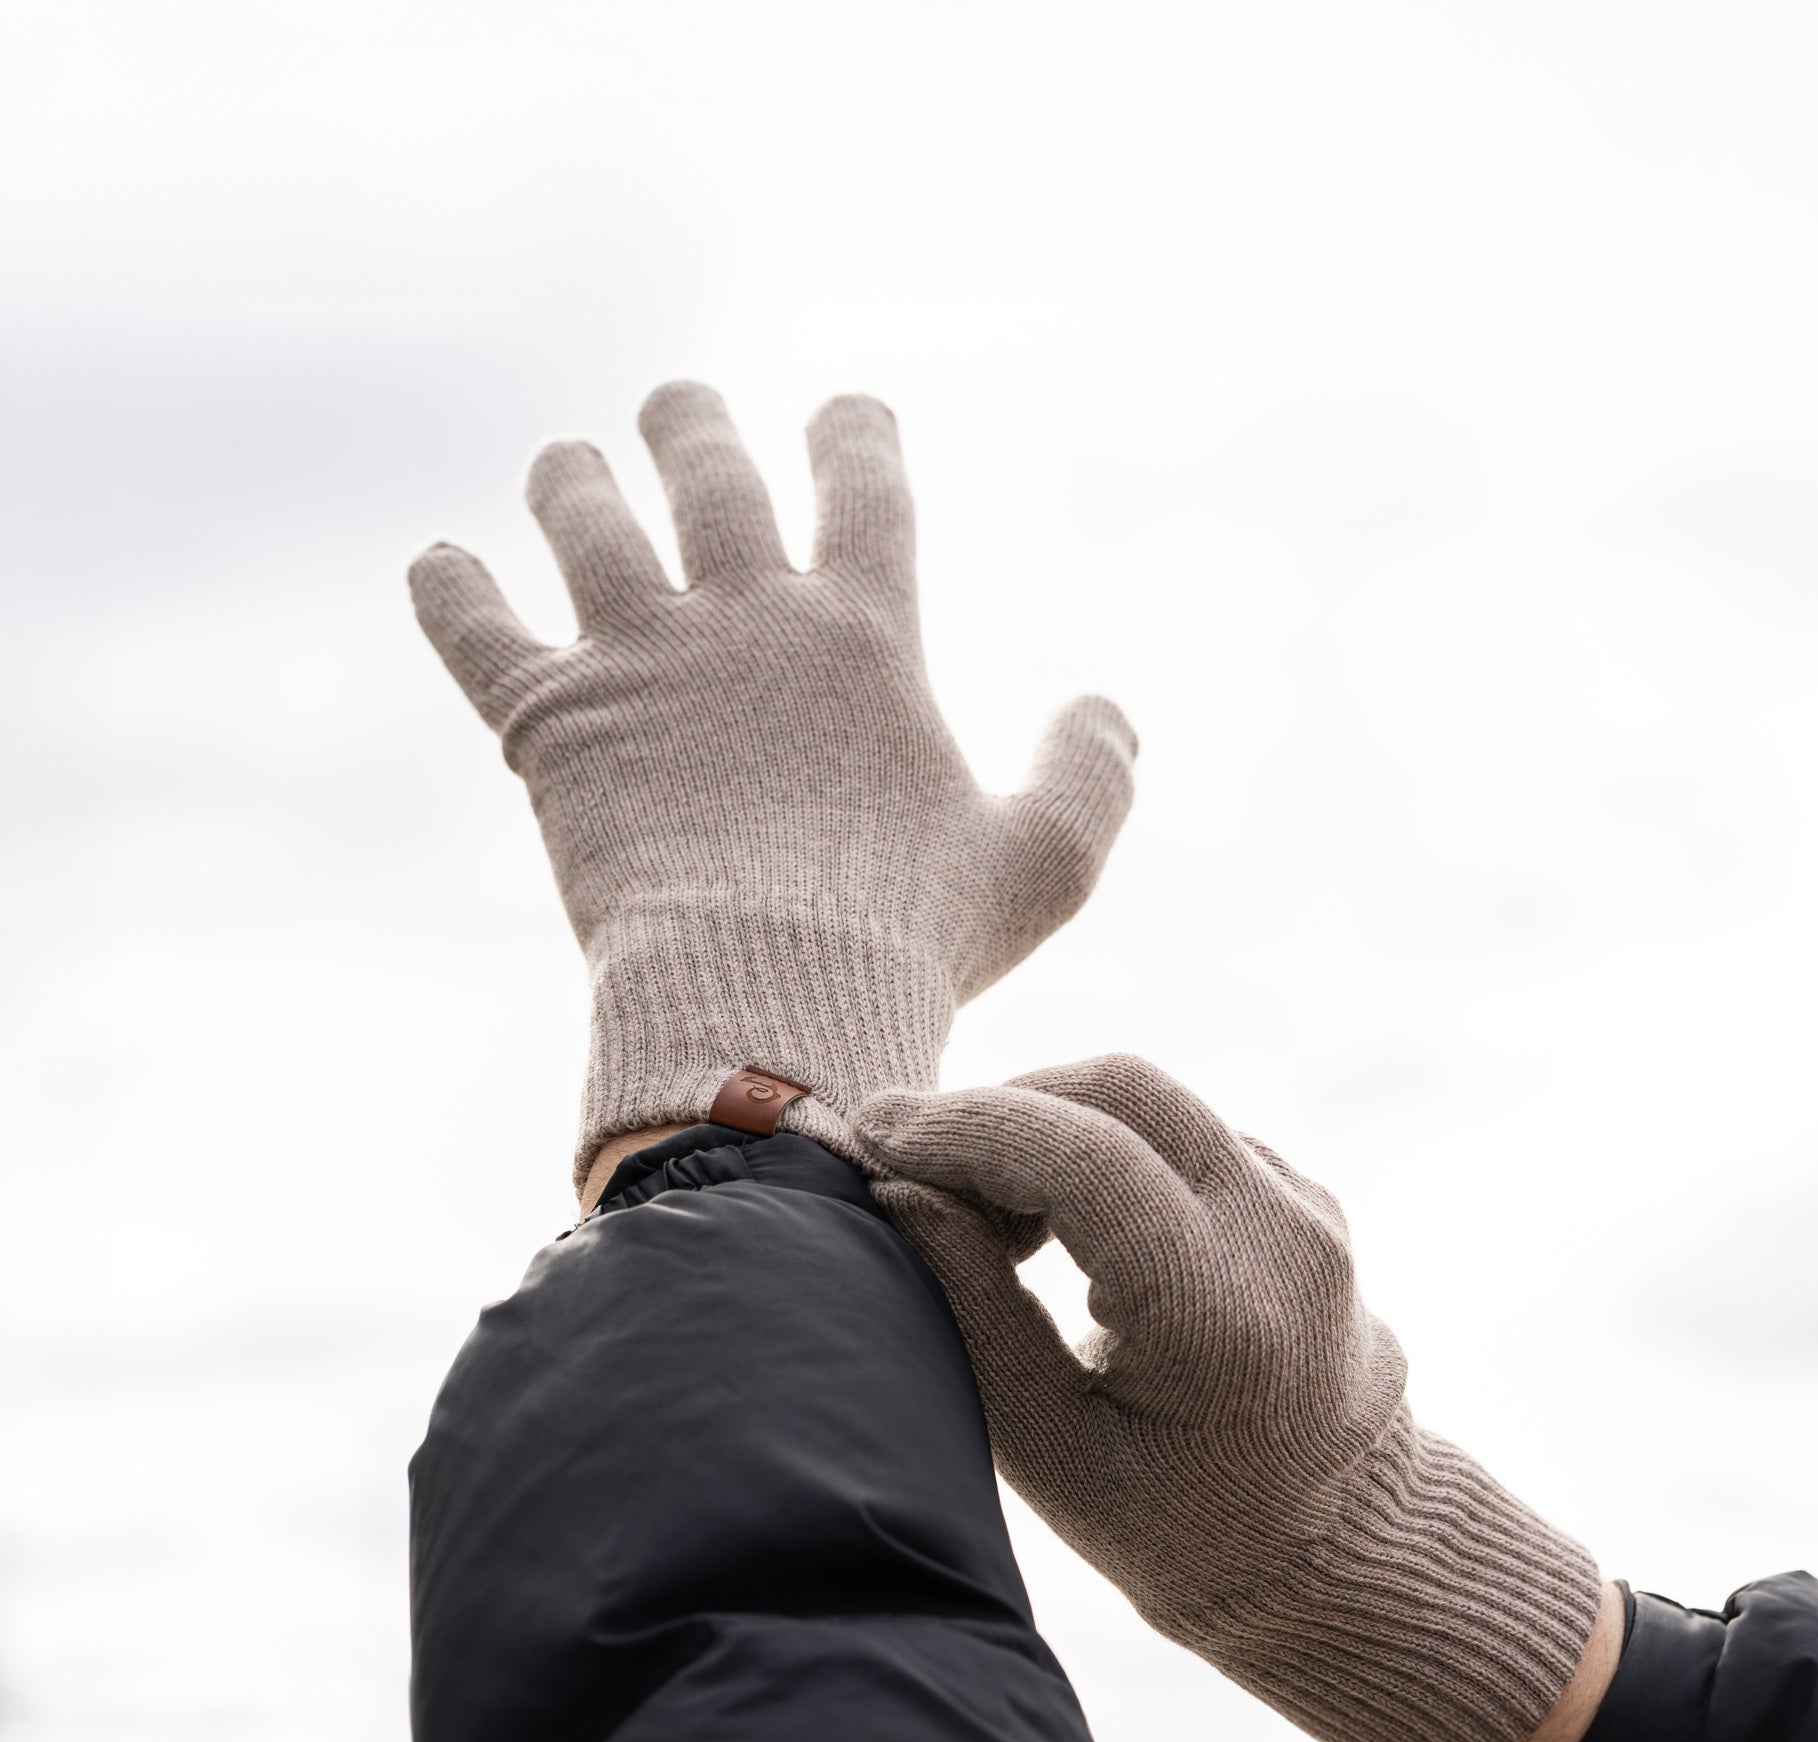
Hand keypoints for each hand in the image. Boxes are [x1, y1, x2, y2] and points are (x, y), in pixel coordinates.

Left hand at [411, 384, 1137, 1186]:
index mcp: (861, 634)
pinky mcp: (551, 720)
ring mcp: (640, 657)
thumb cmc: (914, 939)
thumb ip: (1092, 777)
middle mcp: (745, 615)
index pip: (864, 487)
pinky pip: (476, 628)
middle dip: (693, 425)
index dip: (855, 432)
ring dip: (574, 479)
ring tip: (569, 465)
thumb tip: (1111, 706)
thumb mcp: (1043, 862)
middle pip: (709, 473)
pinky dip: (450, 590)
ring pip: (584, 518)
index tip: (844, 408)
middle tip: (678, 406)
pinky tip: (439, 563)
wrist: (769, 993)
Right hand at [861, 1053, 1603, 1741]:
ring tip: (980, 1215)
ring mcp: (1306, 1206)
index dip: (965, 1129)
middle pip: (1120, 1091)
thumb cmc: (1183, 1529)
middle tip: (912, 1167)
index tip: (874, 1135)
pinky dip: (1096, 1145)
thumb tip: (897, 1190)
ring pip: (1149, 1100)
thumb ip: (975, 1312)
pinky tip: (1051, 1224)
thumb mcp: (1054, 1452)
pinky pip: (1180, 1130)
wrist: (1340, 1551)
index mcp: (1224, 1316)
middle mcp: (1285, 1237)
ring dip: (1045, 1125)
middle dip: (998, 1109)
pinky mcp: (1300, 1196)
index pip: (1083, 1158)